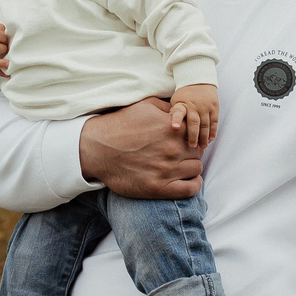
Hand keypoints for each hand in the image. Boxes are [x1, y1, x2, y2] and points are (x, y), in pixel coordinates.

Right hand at [78, 97, 203, 199]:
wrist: (97, 149)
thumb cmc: (120, 125)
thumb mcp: (145, 106)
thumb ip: (168, 108)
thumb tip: (184, 112)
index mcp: (171, 128)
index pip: (197, 132)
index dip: (191, 136)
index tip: (183, 139)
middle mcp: (172, 148)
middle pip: (198, 151)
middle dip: (191, 151)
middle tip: (179, 153)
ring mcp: (166, 169)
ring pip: (196, 168)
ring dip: (190, 166)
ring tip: (179, 165)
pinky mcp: (159, 188)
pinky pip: (191, 189)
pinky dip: (194, 184)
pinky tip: (188, 180)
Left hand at [168, 83, 217, 148]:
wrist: (199, 80)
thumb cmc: (184, 94)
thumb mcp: (176, 100)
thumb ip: (174, 112)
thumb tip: (170, 126)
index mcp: (183, 104)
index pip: (179, 112)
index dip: (176, 120)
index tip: (174, 127)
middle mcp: (195, 106)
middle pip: (195, 124)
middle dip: (194, 136)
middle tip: (192, 147)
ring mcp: (206, 107)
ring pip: (206, 125)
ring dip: (204, 137)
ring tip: (203, 146)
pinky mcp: (215, 107)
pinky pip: (214, 122)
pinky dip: (213, 131)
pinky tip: (211, 139)